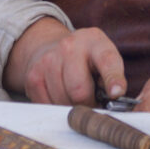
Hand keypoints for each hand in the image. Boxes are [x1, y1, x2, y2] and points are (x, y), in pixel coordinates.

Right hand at [2, 17, 125, 105]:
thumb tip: (114, 99)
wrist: (54, 48)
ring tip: (75, 94)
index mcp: (95, 41)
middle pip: (79, 90)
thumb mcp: (107, 60)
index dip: (113, 79)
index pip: (107, 61)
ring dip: (71, 106)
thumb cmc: (88, 60)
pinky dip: (57, 107)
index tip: (116, 93)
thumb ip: (113, 77)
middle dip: (88, 103)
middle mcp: (70, 46)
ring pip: (62, 101)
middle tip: (91, 100)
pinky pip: (47, 105)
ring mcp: (48, 60)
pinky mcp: (33, 76)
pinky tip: (61, 94)